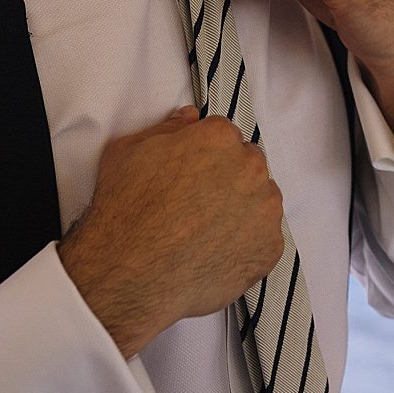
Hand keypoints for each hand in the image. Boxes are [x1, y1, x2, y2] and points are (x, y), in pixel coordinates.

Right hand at [59, 107, 285, 359]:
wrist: (128, 276)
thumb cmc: (122, 211)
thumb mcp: (126, 152)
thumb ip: (166, 128)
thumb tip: (190, 116)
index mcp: (220, 138)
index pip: (224, 137)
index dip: (204, 156)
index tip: (189, 176)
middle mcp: (251, 167)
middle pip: (247, 165)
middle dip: (228, 178)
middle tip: (197, 205)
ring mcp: (265, 208)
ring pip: (260, 200)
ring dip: (241, 209)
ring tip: (205, 232)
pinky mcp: (270, 247)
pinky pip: (264, 238)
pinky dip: (246, 244)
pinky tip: (215, 253)